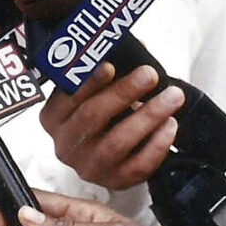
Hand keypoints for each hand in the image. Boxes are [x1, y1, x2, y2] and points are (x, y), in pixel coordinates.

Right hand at [38, 63, 184, 189]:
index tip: (110, 66)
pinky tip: (171, 125)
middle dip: (124, 93)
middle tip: (150, 75)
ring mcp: (90, 168)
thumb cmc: (105, 112)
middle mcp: (65, 147)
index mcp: (53, 120)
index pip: (66, 100)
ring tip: (172, 96)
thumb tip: (132, 43)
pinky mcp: (115, 182)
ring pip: (117, 142)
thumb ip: (107, 71)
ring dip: (148, 116)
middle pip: (92, 118)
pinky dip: (157, 145)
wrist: (116, 153)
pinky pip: (138, 165)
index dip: (88, 83)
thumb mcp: (98, 91)